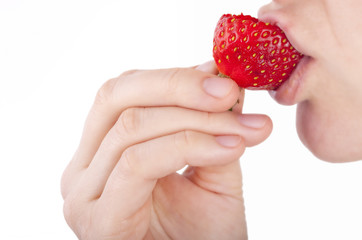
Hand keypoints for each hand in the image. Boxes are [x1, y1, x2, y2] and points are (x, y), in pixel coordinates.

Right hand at [61, 61, 271, 239]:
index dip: (176, 78)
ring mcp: (83, 193)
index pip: (126, 92)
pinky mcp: (97, 220)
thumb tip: (225, 82)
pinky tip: (230, 149)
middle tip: (230, 91)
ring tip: (245, 129)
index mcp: (103, 151)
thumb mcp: (213, 170)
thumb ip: (214, 128)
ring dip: (197, 121)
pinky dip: (188, 146)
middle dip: (178, 86)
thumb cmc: (201, 233)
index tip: (226, 79)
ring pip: (131, 127)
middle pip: (116, 96)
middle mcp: (84, 167)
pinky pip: (137, 163)